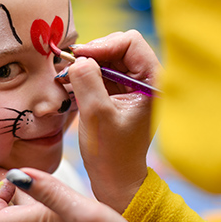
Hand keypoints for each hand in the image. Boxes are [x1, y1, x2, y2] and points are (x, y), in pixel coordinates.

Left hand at [0, 163, 157, 221]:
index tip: (6, 173)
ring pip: (28, 214)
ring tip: (19, 174)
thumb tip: (16, 175)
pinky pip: (46, 218)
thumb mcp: (83, 214)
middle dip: (1, 187)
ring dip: (21, 193)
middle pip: (10, 211)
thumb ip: (50, 194)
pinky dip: (41, 201)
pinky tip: (52, 194)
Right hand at [62, 30, 161, 212]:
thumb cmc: (111, 153)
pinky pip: (102, 73)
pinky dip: (86, 76)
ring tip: (67, 77)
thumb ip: (87, 80)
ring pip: (107, 59)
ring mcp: (133, 86)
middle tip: (69, 67)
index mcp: (153, 82)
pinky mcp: (120, 94)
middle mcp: (146, 80)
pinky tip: (71, 84)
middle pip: (118, 47)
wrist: (115, 179)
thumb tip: (78, 57)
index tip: (79, 58)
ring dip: (86, 65)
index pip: (130, 42)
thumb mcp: (97, 114)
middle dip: (92, 55)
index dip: (103, 45)